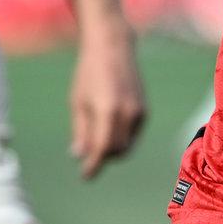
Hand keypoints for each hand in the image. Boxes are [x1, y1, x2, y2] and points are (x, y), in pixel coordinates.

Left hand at [67, 28, 145, 178]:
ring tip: (97, 145)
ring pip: (127, 144)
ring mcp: (138, 111)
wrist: (112, 47)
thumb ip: (81, 130)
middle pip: (116, 150)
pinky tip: (108, 132)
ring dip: (112, 151)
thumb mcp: (78, 102)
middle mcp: (127, 113)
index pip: (102, 148)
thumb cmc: (89, 73)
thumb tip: (79, 155)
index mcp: (107, 110)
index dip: (94, 165)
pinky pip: (133, 134)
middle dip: (102, 158)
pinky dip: (121, 139)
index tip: (85, 176)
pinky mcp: (144, 110)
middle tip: (88, 159)